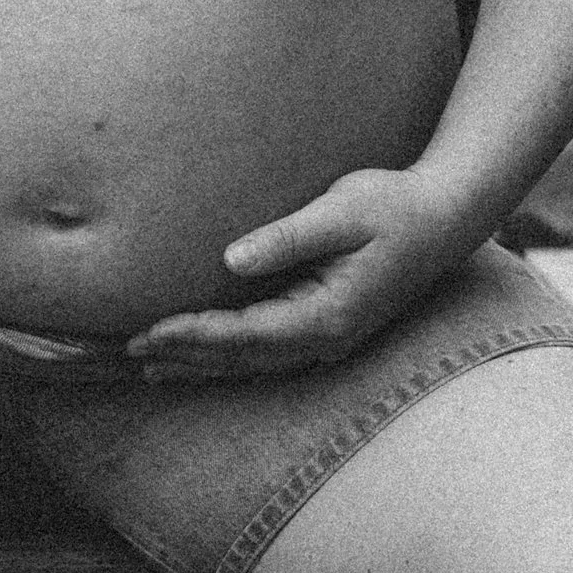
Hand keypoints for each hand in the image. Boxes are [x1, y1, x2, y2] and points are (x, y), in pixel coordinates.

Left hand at [126, 166, 470, 380]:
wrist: (444, 217)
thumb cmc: (393, 207)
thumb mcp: (341, 212)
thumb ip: (287, 238)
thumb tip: (231, 259)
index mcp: (327, 317)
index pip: (244, 334)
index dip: (193, 334)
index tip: (148, 330)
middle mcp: (326, 340)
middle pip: (243, 358)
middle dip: (186, 355)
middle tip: (129, 351)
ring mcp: (330, 339)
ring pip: (253, 363)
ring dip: (203, 364)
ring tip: (152, 366)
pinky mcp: (328, 327)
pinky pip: (268, 352)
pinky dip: (230, 356)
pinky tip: (203, 354)